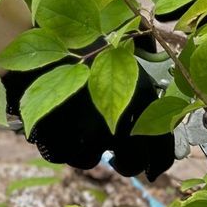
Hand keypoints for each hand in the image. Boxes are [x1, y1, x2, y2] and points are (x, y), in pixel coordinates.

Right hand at [2, 61, 175, 180]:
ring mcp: (84, 130)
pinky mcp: (54, 134)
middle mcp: (117, 119)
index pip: (161, 148)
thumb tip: (158, 118)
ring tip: (77, 128)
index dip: (158, 164)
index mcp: (141, 98)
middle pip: (130, 164)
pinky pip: (58, 154)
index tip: (152, 171)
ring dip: (85, 150)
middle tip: (117, 157)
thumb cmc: (88, 48)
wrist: (45, 36)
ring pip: (89, 160)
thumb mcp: (126, 62)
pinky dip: (55, 143)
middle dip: (124, 163)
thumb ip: (142, 94)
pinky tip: (53, 124)